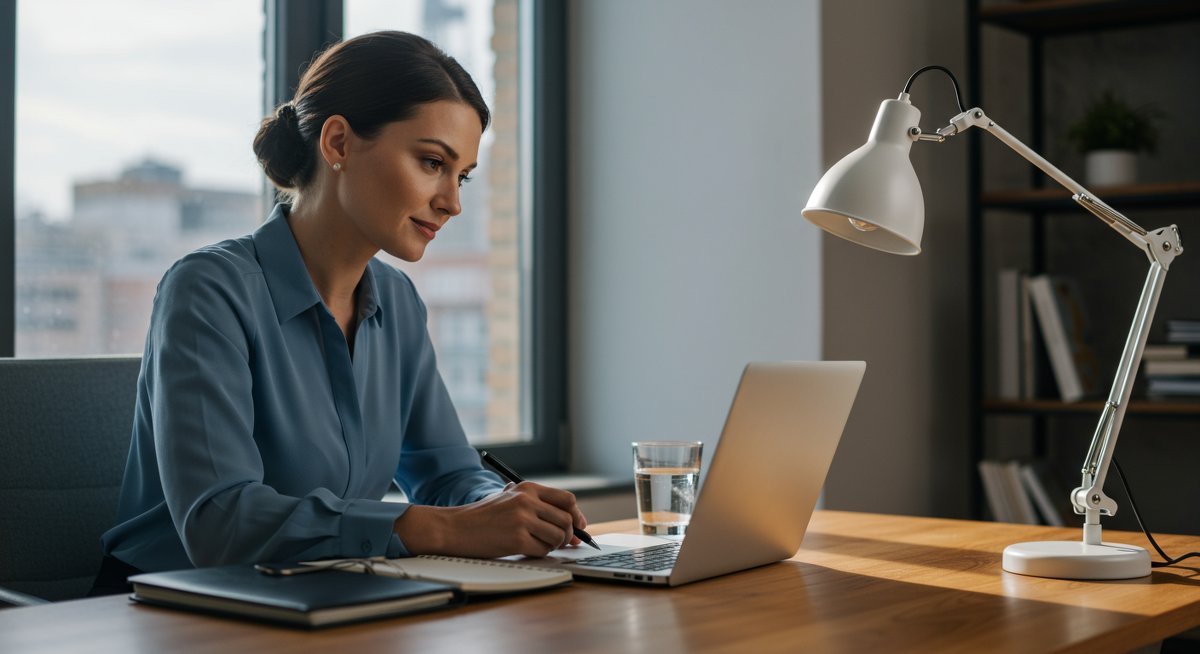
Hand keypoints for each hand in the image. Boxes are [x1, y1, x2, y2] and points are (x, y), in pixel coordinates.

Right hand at [393, 482, 588, 557]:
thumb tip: (570, 518)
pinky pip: (543, 550)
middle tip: (562, 542)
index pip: (567, 499)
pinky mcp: (517, 539)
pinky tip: (525, 549)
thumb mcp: (508, 497)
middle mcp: (527, 501)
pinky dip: (539, 553)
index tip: (579, 526)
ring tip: (537, 544)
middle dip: (568, 535)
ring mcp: (522, 520)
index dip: (577, 515)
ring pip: (557, 537)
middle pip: (566, 520)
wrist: (455, 528)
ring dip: (553, 545)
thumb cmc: (482, 516)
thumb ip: (535, 501)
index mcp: (528, 488)